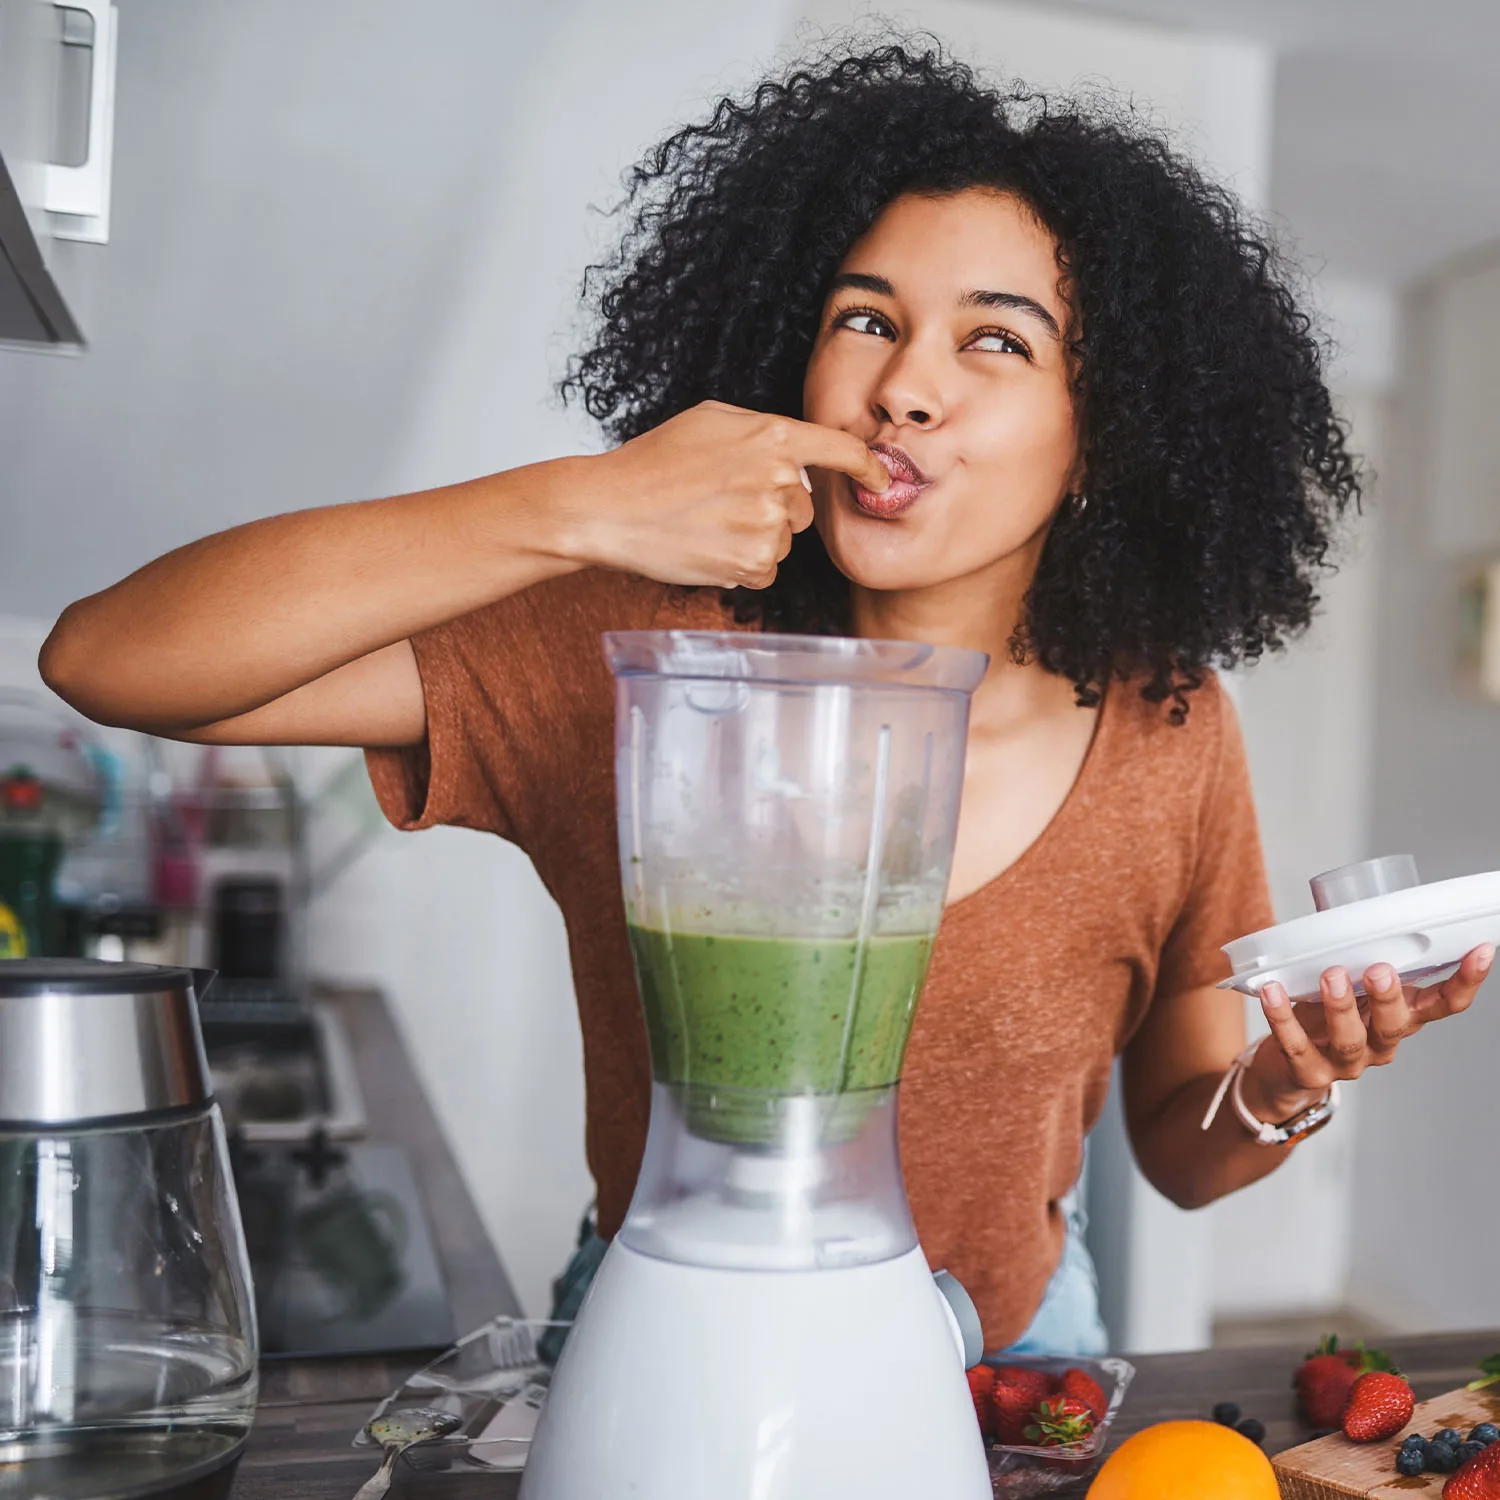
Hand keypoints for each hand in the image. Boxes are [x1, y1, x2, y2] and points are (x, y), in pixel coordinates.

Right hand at [557, 401, 889, 588]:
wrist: (611, 508)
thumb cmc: (654, 461)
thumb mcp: (711, 420)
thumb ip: (763, 431)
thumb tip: (799, 456)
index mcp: (773, 437)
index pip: (841, 451)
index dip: (868, 467)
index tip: (881, 479)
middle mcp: (779, 480)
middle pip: (805, 507)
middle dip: (775, 508)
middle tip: (723, 502)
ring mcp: (767, 524)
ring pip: (784, 540)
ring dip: (755, 538)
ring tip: (708, 524)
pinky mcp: (752, 563)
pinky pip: (766, 570)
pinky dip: (742, 565)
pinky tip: (707, 547)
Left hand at [1240, 944, 1494, 1123]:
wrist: (1286, 1070)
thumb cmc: (1324, 1016)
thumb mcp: (1352, 986)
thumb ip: (1358, 956)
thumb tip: (1354, 907)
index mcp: (1401, 1018)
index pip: (1444, 1005)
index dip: (1465, 981)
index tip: (1480, 949)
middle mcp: (1381, 1044)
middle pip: (1397, 1025)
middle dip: (1389, 997)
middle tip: (1379, 969)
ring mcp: (1347, 1063)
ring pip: (1350, 1040)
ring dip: (1340, 1006)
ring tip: (1330, 976)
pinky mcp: (1309, 1073)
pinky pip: (1297, 1047)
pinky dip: (1283, 1018)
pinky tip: (1273, 992)